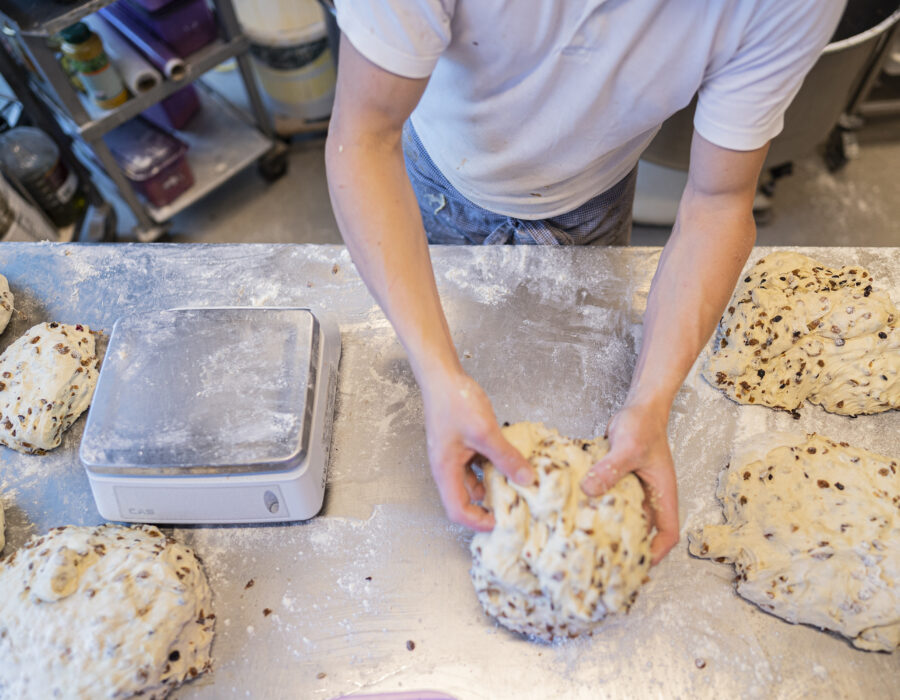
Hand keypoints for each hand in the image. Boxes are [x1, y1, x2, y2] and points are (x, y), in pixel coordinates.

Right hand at [420, 371, 534, 530]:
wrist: (443, 376)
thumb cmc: (454, 402)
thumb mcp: (485, 432)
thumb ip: (506, 457)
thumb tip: (527, 479)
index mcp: (445, 471)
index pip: (457, 510)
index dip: (478, 522)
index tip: (501, 522)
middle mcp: (448, 467)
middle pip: (466, 498)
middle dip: (489, 505)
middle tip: (515, 505)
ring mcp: (455, 455)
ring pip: (475, 480)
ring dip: (494, 483)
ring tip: (518, 483)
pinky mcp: (462, 444)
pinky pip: (478, 463)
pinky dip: (494, 465)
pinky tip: (511, 460)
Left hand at [580, 403, 678, 564]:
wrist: (638, 408)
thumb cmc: (644, 426)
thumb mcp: (629, 449)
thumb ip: (611, 469)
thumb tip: (590, 489)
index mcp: (663, 495)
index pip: (667, 533)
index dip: (656, 552)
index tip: (638, 564)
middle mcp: (650, 497)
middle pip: (643, 531)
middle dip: (626, 547)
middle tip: (603, 561)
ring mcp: (634, 490)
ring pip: (623, 517)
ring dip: (608, 527)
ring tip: (586, 542)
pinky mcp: (617, 482)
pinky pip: (608, 501)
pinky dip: (596, 508)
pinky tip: (576, 514)